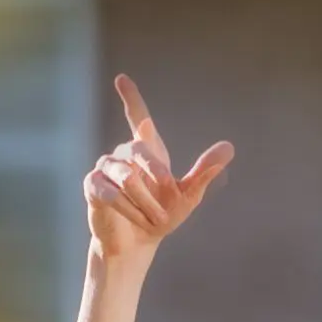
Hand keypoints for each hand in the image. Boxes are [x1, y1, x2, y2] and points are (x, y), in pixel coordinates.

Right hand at [84, 74, 233, 267]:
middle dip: (156, 173)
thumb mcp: (188, 195)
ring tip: (155, 218)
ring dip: (144, 201)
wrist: (139, 242)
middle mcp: (123, 154)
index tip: (122, 79)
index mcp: (148, 151)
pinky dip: (126, 208)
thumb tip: (229, 146)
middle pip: (137, 149)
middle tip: (170, 194)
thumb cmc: (163, 215)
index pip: (138, 118)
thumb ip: (204, 171)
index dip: (131, 99)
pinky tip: (135, 218)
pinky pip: (108, 192)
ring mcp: (105, 169)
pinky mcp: (92, 187)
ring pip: (125, 176)